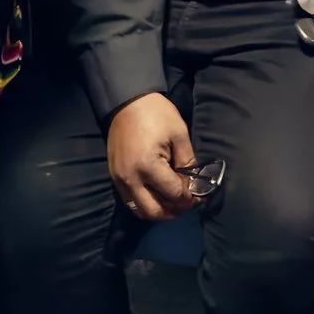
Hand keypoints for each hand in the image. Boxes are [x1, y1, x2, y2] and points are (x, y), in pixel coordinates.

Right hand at [107, 92, 199, 221]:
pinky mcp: (114, 176)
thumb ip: (187, 162)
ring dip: (158, 211)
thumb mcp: (179, 135)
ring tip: (173, 202)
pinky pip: (129, 200)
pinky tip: (157, 195)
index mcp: (148, 166)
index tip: (200, 195)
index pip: (173, 194)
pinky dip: (145, 203)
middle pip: (153, 211)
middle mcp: (130, 178)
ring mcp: (119, 179)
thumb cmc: (157, 114)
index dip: (189, 198)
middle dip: (174, 212)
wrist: (127, 101)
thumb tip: (194, 185)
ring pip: (139, 210)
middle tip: (187, 203)